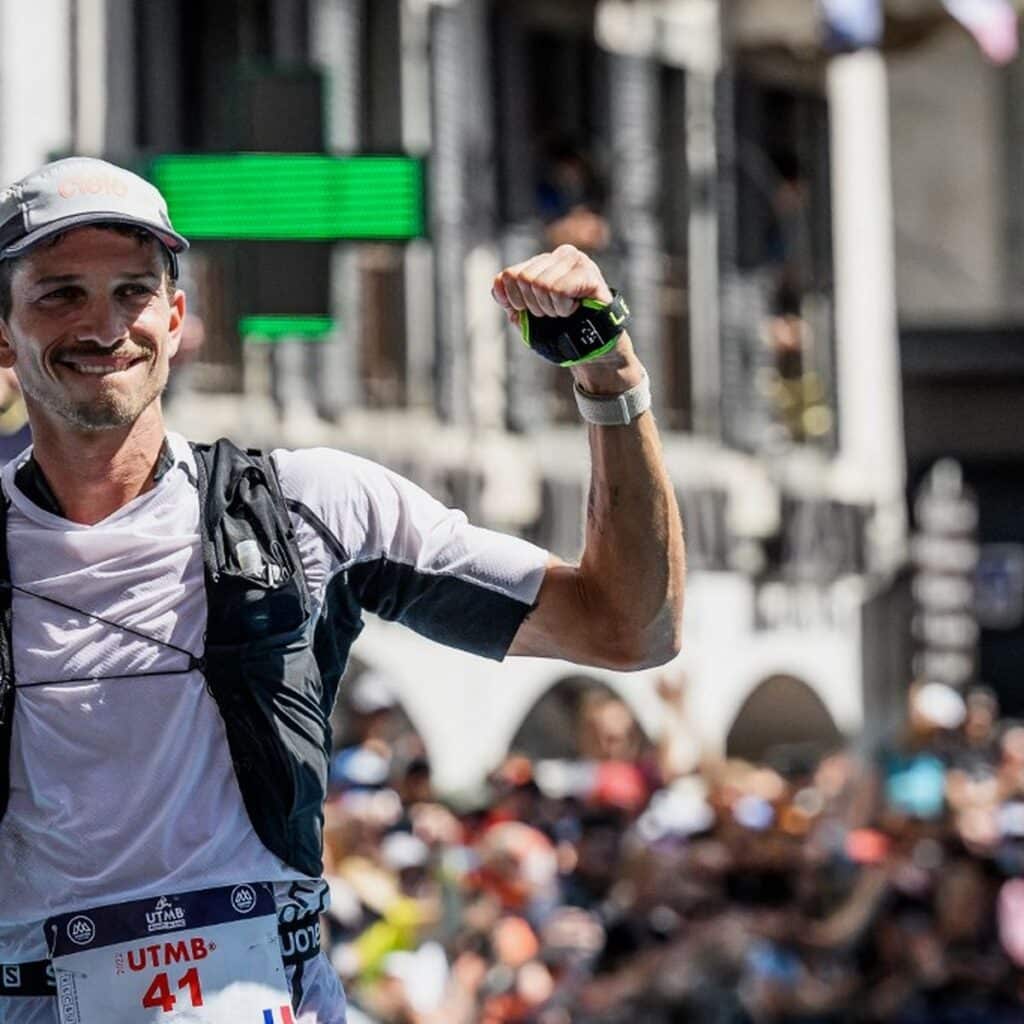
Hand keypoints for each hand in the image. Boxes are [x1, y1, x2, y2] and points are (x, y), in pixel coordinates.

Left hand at [491, 244, 612, 321]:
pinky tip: (575, 309)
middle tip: (552, 313)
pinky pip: (559, 290)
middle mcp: (559, 255)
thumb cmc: (560, 328)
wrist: (590, 345)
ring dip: (551, 308)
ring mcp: (576, 260)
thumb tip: (497, 283)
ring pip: (541, 284)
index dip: (515, 301)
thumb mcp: (527, 314)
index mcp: (542, 262)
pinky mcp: (588, 272)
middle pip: (524, 279)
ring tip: (564, 311)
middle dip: (535, 306)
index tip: (533, 311)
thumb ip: (508, 298)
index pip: (509, 275)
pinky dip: (563, 308)